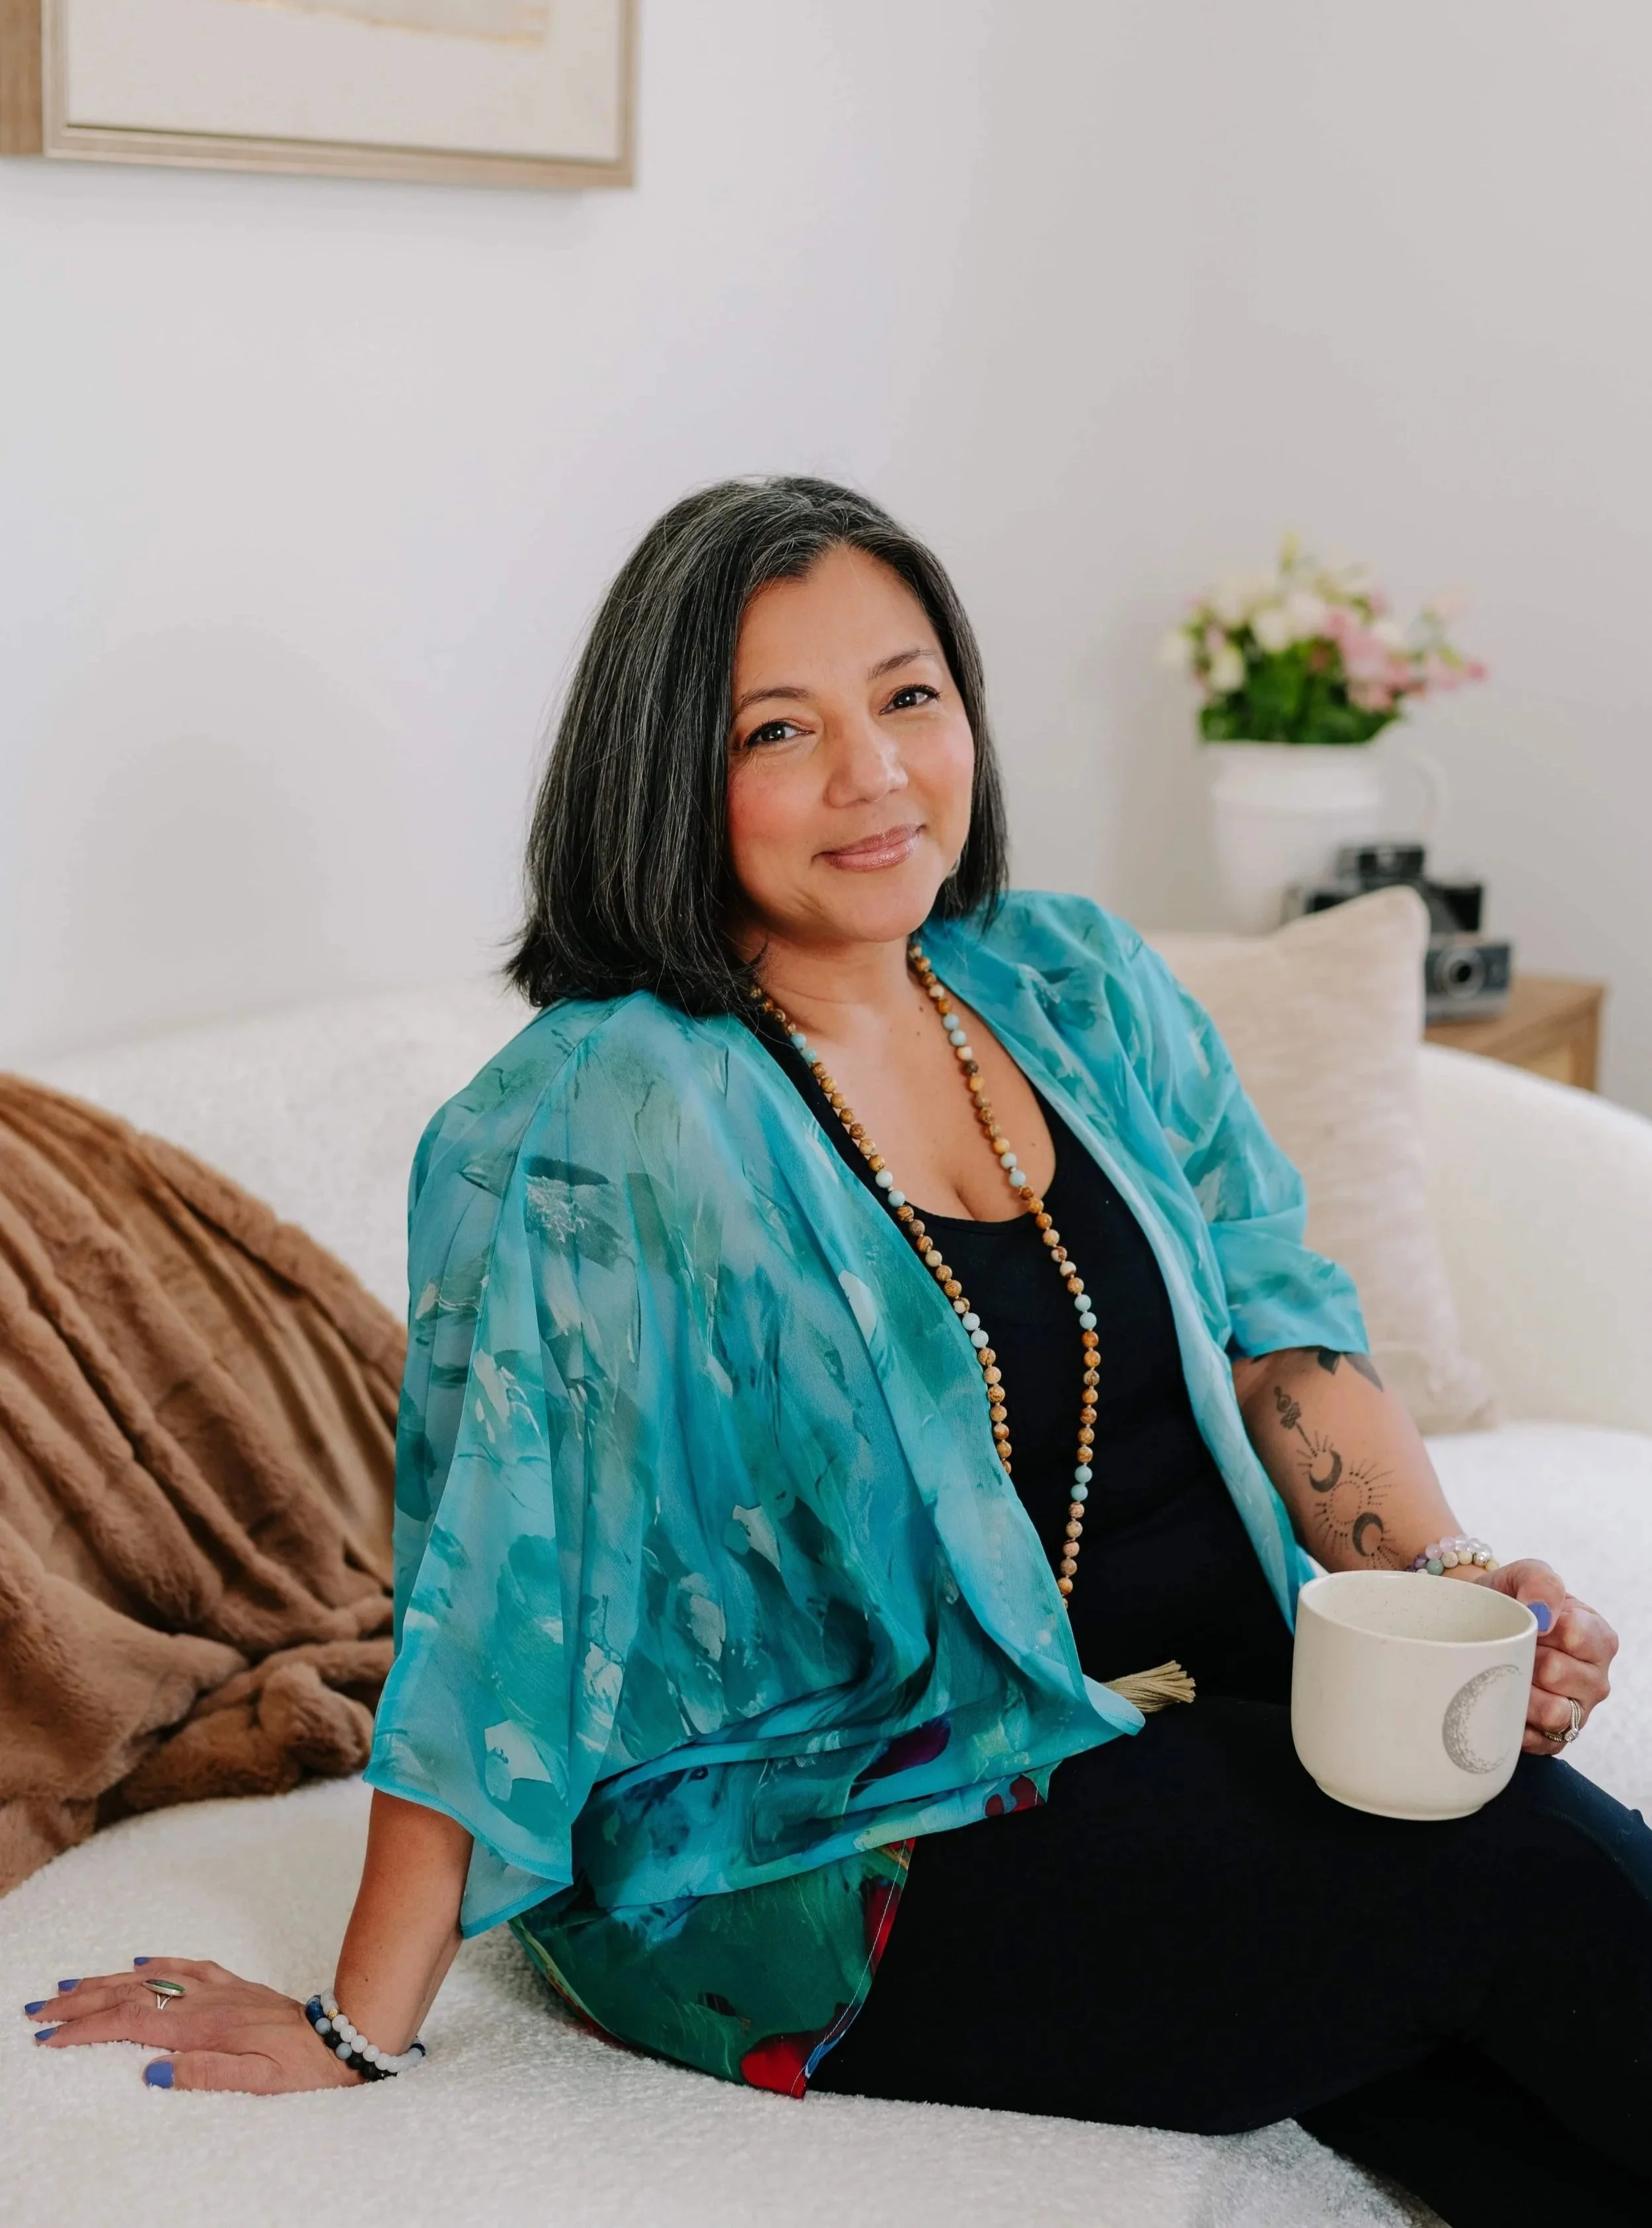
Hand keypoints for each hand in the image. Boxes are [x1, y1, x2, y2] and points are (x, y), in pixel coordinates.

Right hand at [23, 1958, 361, 2091]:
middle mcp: (206, 2000)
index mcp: (203, 2027)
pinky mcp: (235, 1984)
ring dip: (108, 1980)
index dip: (87, 2029)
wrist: (343, 2036)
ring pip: (153, 1976)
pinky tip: (141, 1962)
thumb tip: (151, 2070)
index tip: (52, 2038)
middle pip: (131, 1994)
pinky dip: (159, 1962)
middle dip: (82, 2002)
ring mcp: (220, 1988)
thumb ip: (203, 2074)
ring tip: (71, 1986)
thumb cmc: (300, 2066)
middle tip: (41, 2011)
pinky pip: (189, 1965)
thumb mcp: (254, 2083)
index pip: (130, 2022)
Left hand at [1477, 1558, 1617, 1756]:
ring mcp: (1576, 1712)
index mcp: (1598, 1638)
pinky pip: (1536, 1741)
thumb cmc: (1510, 1602)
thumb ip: (1540, 1581)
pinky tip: (1503, 1703)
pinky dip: (1514, 1723)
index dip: (1539, 1626)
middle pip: (1557, 1673)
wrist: (1478, 1629)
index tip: (1525, 1619)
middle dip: (1523, 1657)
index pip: (1575, 1634)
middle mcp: (1595, 1679)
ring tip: (1503, 1674)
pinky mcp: (1554, 1740)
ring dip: (1518, 1691)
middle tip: (1509, 1647)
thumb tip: (1543, 1616)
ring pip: (1551, 1712)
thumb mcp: (1525, 1575)